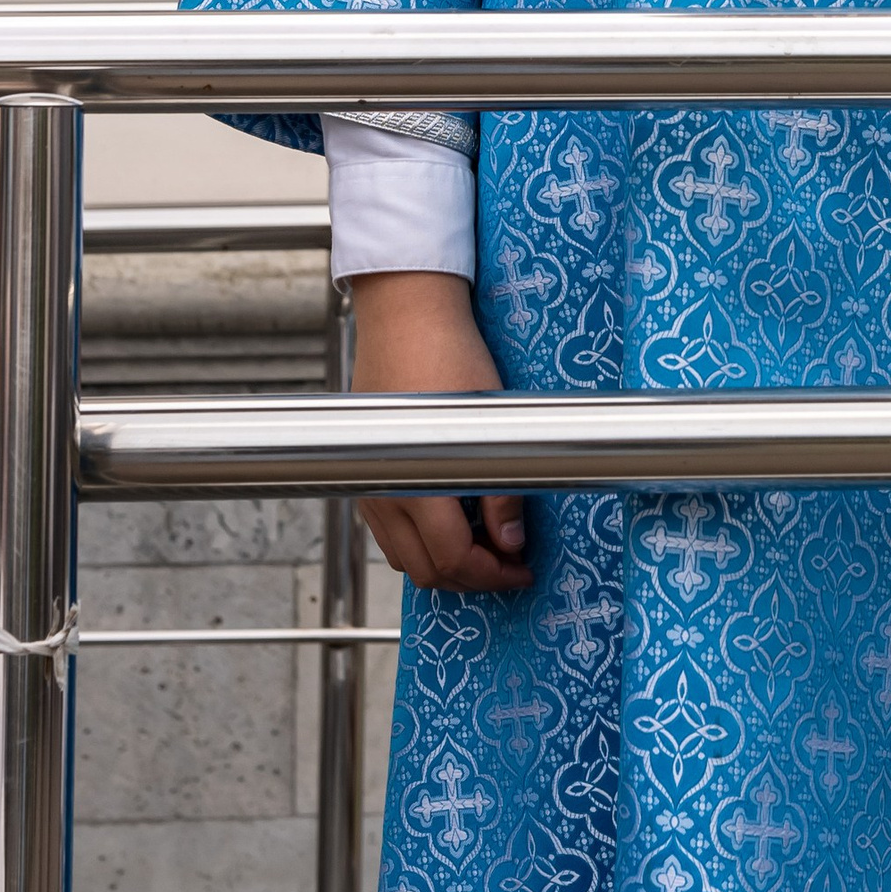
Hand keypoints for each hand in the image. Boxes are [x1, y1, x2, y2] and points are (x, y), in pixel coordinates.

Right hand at [347, 269, 532, 594]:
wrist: (405, 315)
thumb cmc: (448, 354)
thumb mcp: (490, 422)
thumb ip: (500, 489)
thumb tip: (512, 542)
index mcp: (416, 481)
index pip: (454, 560)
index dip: (494, 573)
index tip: (523, 568)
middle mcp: (384, 491)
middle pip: (427, 571)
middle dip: (472, 576)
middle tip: (510, 561)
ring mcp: (370, 485)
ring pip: (405, 559)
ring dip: (445, 562)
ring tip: (485, 542)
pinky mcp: (367, 475)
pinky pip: (390, 534)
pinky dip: (422, 542)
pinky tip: (453, 519)